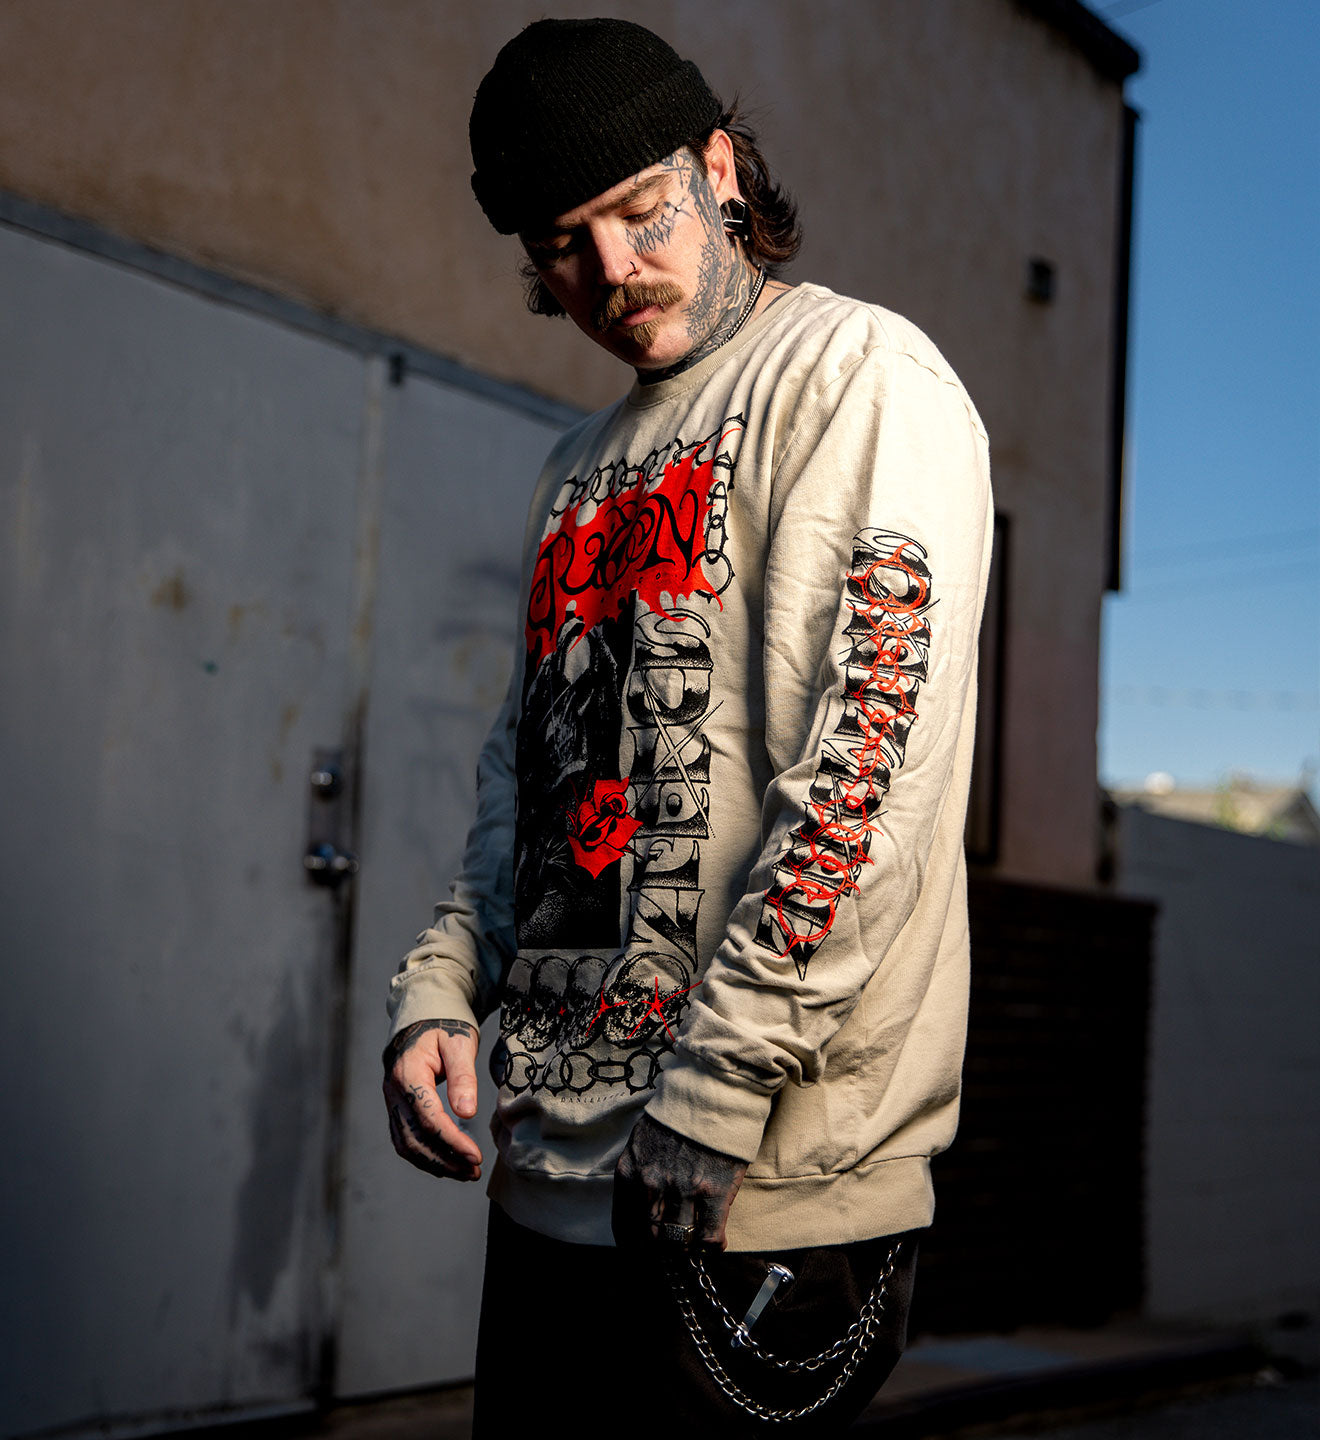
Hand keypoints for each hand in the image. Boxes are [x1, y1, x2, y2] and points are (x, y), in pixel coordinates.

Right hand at [383, 1018, 482, 1180]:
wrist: (422, 1020)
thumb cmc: (444, 1029)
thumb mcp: (459, 1045)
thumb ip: (463, 1078)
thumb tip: (467, 1114)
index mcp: (408, 1073)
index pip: (428, 1117)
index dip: (452, 1140)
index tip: (475, 1155)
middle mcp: (394, 1092)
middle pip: (415, 1138)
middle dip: (445, 1160)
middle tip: (473, 1171)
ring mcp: (392, 1102)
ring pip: (407, 1145)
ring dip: (435, 1164)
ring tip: (465, 1173)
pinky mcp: (397, 1109)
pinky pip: (405, 1140)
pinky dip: (425, 1156)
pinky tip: (447, 1164)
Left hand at [612, 1112, 748, 1250]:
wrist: (712, 1091)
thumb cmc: (677, 1115)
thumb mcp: (642, 1140)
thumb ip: (637, 1173)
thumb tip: (639, 1205)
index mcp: (630, 1172)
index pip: (623, 1227)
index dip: (634, 1250)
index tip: (643, 1256)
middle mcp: (651, 1186)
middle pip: (649, 1241)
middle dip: (659, 1255)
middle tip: (670, 1259)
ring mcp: (683, 1190)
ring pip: (678, 1243)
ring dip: (686, 1251)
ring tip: (693, 1250)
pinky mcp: (714, 1192)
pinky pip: (708, 1236)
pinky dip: (711, 1246)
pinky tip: (714, 1245)